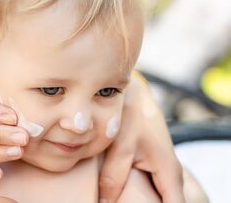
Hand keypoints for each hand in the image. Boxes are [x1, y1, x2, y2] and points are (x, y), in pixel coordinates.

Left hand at [99, 73, 184, 202]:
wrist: (131, 92)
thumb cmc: (129, 114)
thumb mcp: (120, 145)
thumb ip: (113, 177)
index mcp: (169, 173)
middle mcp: (170, 174)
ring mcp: (161, 170)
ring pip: (156, 197)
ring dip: (140, 201)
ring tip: (116, 198)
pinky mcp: (150, 164)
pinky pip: (149, 187)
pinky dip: (134, 193)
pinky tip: (116, 194)